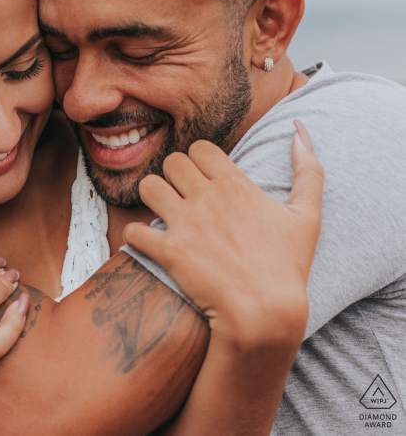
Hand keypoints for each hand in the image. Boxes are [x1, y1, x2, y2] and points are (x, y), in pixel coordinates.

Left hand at [124, 120, 323, 347]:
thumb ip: (308, 169)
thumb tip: (300, 129)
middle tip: (180, 195)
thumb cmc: (288, 266)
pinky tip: (147, 242)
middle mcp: (206, 198)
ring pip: (147, 186)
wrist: (265, 312)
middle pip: (171, 161)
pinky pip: (134, 230)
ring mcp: (185, 224)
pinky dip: (135, 235)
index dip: (198, 161)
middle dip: (173, 175)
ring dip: (151, 197)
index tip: (202, 178)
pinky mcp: (168, 251)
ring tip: (161, 212)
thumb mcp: (308, 215)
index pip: (200, 148)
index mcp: (235, 184)